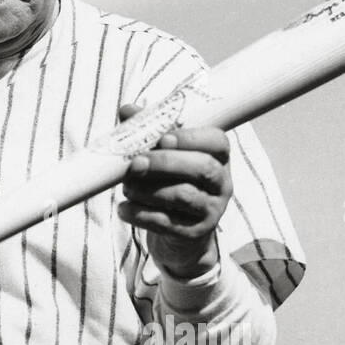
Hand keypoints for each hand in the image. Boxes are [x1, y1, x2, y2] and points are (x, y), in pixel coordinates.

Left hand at [117, 104, 232, 279]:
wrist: (179, 232)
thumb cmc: (171, 182)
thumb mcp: (165, 156)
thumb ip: (148, 132)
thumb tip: (127, 110)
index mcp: (217, 157)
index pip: (217, 141)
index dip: (191, 138)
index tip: (162, 138)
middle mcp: (221, 183)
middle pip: (203, 168)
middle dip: (166, 163)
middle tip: (136, 164)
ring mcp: (211, 210)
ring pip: (185, 196)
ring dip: (150, 190)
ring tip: (127, 187)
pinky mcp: (194, 233)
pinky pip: (168, 223)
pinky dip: (141, 215)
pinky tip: (123, 209)